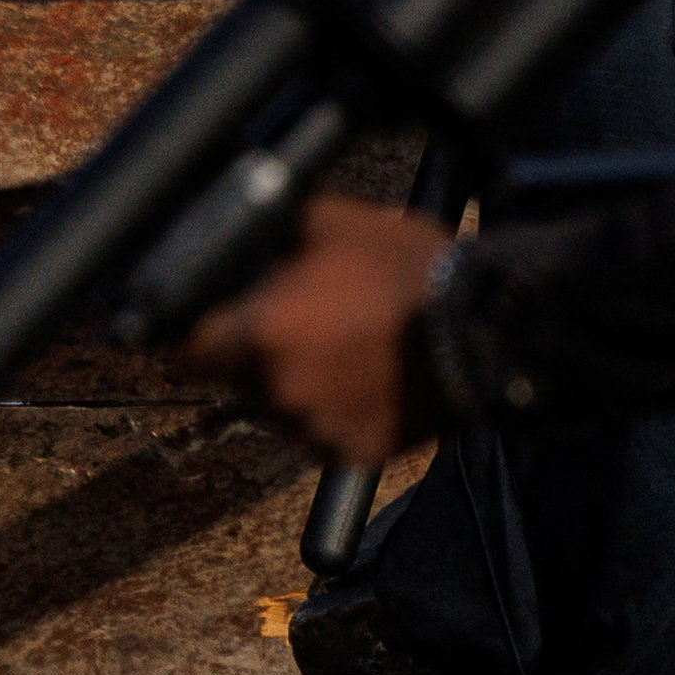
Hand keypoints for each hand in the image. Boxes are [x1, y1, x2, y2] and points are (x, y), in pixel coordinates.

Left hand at [185, 186, 452, 469]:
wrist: (482, 331)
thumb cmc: (408, 272)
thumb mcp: (336, 221)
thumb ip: (279, 232)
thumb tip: (252, 234)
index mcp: (263, 333)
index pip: (192, 352)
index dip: (204, 336)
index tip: (221, 325)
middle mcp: (278, 390)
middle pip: (238, 381)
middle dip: (258, 357)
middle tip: (299, 329)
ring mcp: (314, 429)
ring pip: (280, 410)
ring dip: (295, 387)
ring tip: (341, 354)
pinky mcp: (350, 453)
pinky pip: (322, 435)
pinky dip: (334, 414)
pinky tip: (365, 381)